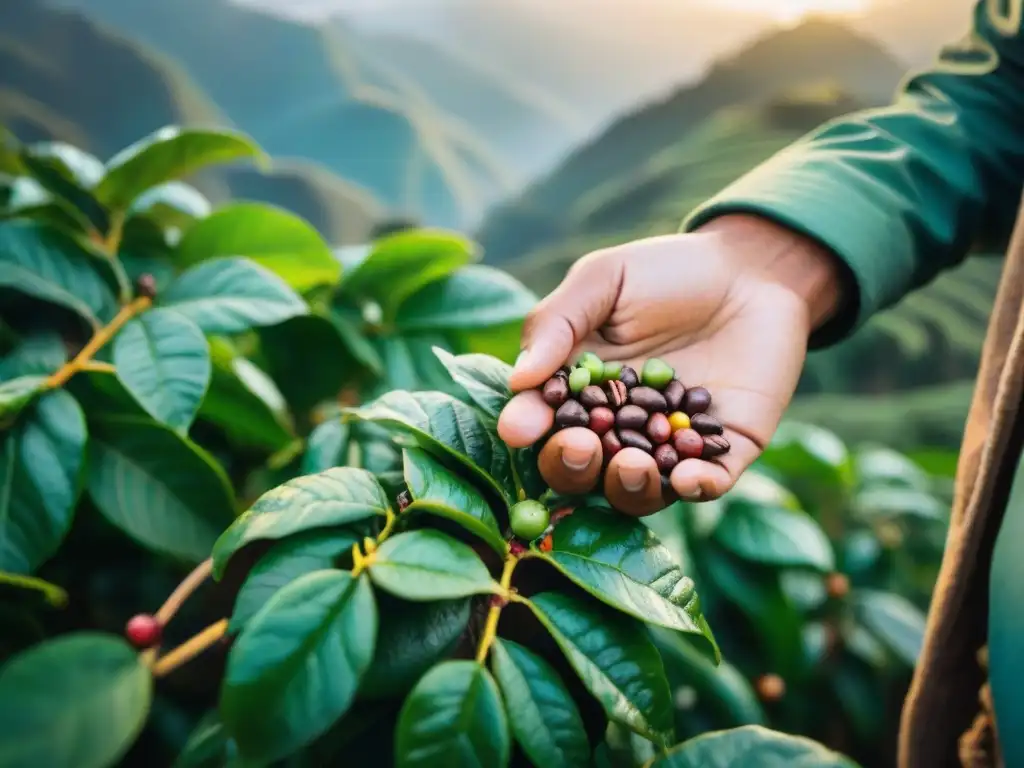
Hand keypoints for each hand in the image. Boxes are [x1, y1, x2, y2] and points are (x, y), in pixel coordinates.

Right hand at [497, 214, 842, 515]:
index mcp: (580, 391)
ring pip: (637, 490)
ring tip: (632, 464)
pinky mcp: (723, 452)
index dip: (528, 428)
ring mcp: (668, 446)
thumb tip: (519, 380)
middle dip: (572, 466)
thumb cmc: (668, 270)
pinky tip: (687, 478)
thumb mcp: (605, 280)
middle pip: (581, 469)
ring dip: (628, 486)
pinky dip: (694, 488)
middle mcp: (617, 429)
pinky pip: (706, 485)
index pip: (544, 421)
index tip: (520, 427)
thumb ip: (558, 323)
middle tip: (580, 445)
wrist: (753, 269)